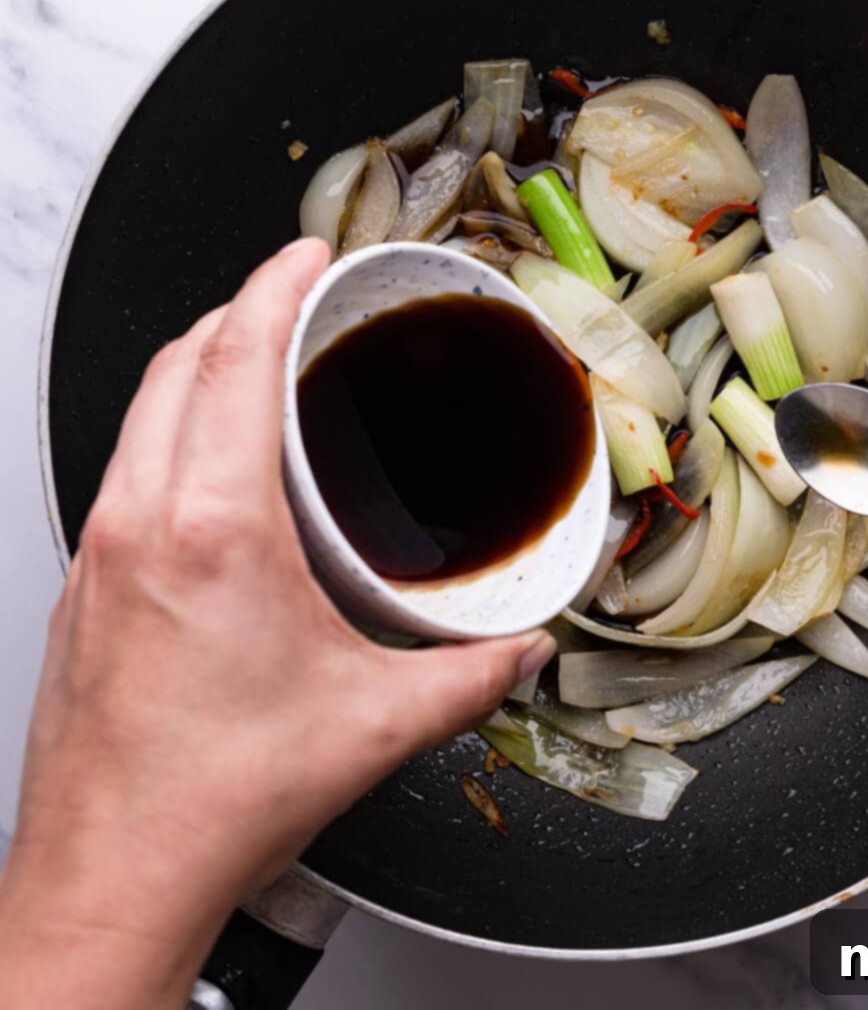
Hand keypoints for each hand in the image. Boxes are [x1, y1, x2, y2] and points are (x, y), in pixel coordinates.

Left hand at [0, 239, 554, 1008]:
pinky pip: (123, 461)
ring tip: (258, 359)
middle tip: (296, 295)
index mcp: (211, 530)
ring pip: (140, 408)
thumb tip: (522, 648)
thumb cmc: (211, 800)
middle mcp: (138, 522)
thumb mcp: (373, 723)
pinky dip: (170, 423)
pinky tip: (214, 459)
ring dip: (198, 363)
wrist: (113, 876)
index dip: (274, 286)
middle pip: (177, 363)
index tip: (307, 253)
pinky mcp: (83, 582)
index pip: (231, 358)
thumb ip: (471, 676)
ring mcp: (97, 550)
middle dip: (238, 308)